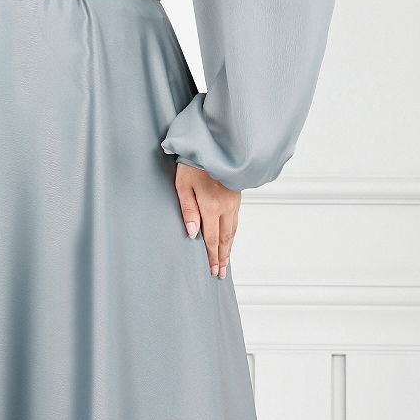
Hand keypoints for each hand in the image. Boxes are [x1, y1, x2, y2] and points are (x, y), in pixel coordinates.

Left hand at [174, 162, 240, 278]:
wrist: (214, 146)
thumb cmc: (193, 164)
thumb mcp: (183, 185)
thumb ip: (188, 210)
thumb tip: (193, 234)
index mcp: (210, 206)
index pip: (211, 238)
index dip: (212, 256)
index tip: (213, 271)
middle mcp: (225, 207)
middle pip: (225, 239)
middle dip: (222, 257)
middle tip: (221, 274)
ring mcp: (233, 202)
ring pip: (232, 231)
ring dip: (229, 248)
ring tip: (226, 262)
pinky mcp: (236, 197)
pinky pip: (235, 221)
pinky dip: (233, 234)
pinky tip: (230, 238)